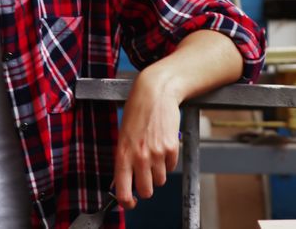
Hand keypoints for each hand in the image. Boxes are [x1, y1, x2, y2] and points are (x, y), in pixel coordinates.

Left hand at [114, 70, 181, 208]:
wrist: (155, 93)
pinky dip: (168, 162)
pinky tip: (162, 147)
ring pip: (160, 181)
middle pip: (146, 191)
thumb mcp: (123, 137)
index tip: (130, 203)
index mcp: (123, 155)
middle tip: (145, 177)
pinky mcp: (172, 148)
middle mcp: (139, 157)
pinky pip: (171, 167)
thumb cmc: (137, 113)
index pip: (123, 193)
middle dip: (146, 187)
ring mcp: (157, 153)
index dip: (127, 203)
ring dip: (158, 173)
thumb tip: (124, 183)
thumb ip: (124, 161)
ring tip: (154, 155)